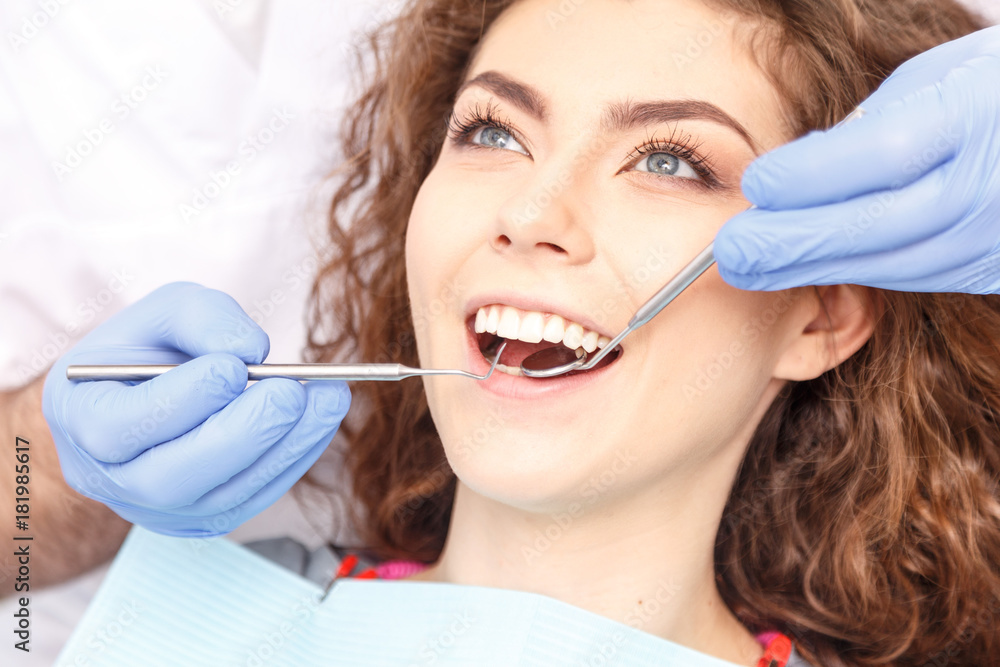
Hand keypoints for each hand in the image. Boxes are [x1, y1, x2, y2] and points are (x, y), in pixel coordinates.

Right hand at [42, 282, 350, 536]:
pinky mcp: (205, 520)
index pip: (118, 428)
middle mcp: (109, 479)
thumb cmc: (148, 351)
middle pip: (170, 479)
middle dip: (239, 434)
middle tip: (291, 393)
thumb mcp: (163, 313)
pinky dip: (295, 458)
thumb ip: (200, 318)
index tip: (232, 368)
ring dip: (283, 447)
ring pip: (221, 497)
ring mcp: (158, 511)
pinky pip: (253, 498)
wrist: (145, 399)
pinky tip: (322, 419)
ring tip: (328, 398)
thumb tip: (249, 351)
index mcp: (79, 420)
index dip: (178, 402)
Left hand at [715, 25, 999, 292]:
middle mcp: (989, 185)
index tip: (755, 185)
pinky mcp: (990, 268)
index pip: (883, 155)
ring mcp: (993, 236)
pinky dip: (852, 271)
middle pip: (877, 225)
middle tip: (730, 252)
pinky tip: (804, 269)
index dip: (812, 176)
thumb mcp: (932, 79)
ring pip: (889, 264)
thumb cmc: (985, 89)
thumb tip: (794, 173)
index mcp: (974, 116)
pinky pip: (911, 275)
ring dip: (811, 268)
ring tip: (749, 270)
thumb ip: (866, 127)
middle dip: (792, 242)